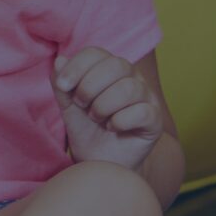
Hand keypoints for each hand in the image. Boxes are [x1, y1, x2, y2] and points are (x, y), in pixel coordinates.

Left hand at [54, 48, 165, 169]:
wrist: (99, 162)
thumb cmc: (86, 130)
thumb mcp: (68, 106)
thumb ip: (62, 84)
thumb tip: (60, 60)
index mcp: (109, 69)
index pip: (96, 53)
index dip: (77, 66)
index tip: (63, 86)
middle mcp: (131, 78)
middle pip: (116, 64)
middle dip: (90, 86)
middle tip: (81, 104)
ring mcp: (146, 98)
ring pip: (129, 88)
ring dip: (104, 105)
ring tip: (96, 118)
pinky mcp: (155, 120)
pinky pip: (141, 111)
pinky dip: (120, 120)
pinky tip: (112, 128)